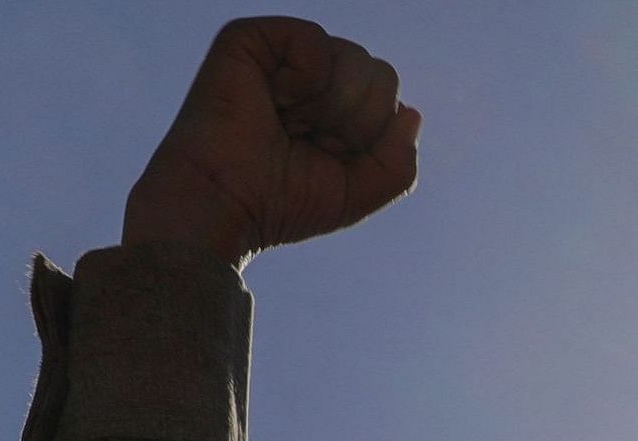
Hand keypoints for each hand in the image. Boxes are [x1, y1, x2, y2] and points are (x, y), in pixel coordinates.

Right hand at [120, 18, 419, 265]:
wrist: (227, 204)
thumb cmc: (286, 202)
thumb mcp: (363, 191)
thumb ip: (400, 159)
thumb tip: (410, 112)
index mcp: (336, 105)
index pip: (389, 93)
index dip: (371, 134)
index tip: (328, 156)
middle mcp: (311, 75)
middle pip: (382, 75)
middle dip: (356, 122)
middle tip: (305, 140)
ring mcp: (282, 55)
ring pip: (356, 58)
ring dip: (329, 107)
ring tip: (287, 124)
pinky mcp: (250, 39)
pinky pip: (314, 39)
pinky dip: (305, 79)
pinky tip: (276, 100)